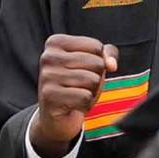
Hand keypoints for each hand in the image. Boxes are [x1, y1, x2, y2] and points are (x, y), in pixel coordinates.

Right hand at [31, 35, 116, 157]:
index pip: (96, 46)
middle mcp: (48, 57)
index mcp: (56, 42)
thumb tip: (112, 65)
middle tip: (80, 85)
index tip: (82, 69)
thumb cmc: (75, 84)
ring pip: (93, 80)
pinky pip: (85, 97)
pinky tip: (74, 105)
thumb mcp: (92, 63)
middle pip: (96, 63)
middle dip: (96, 77)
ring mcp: (47, 76)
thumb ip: (107, 54)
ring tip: (77, 94)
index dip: (98, 61)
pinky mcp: (49, 96)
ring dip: (92, 92)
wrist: (55, 115)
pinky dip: (86, 104)